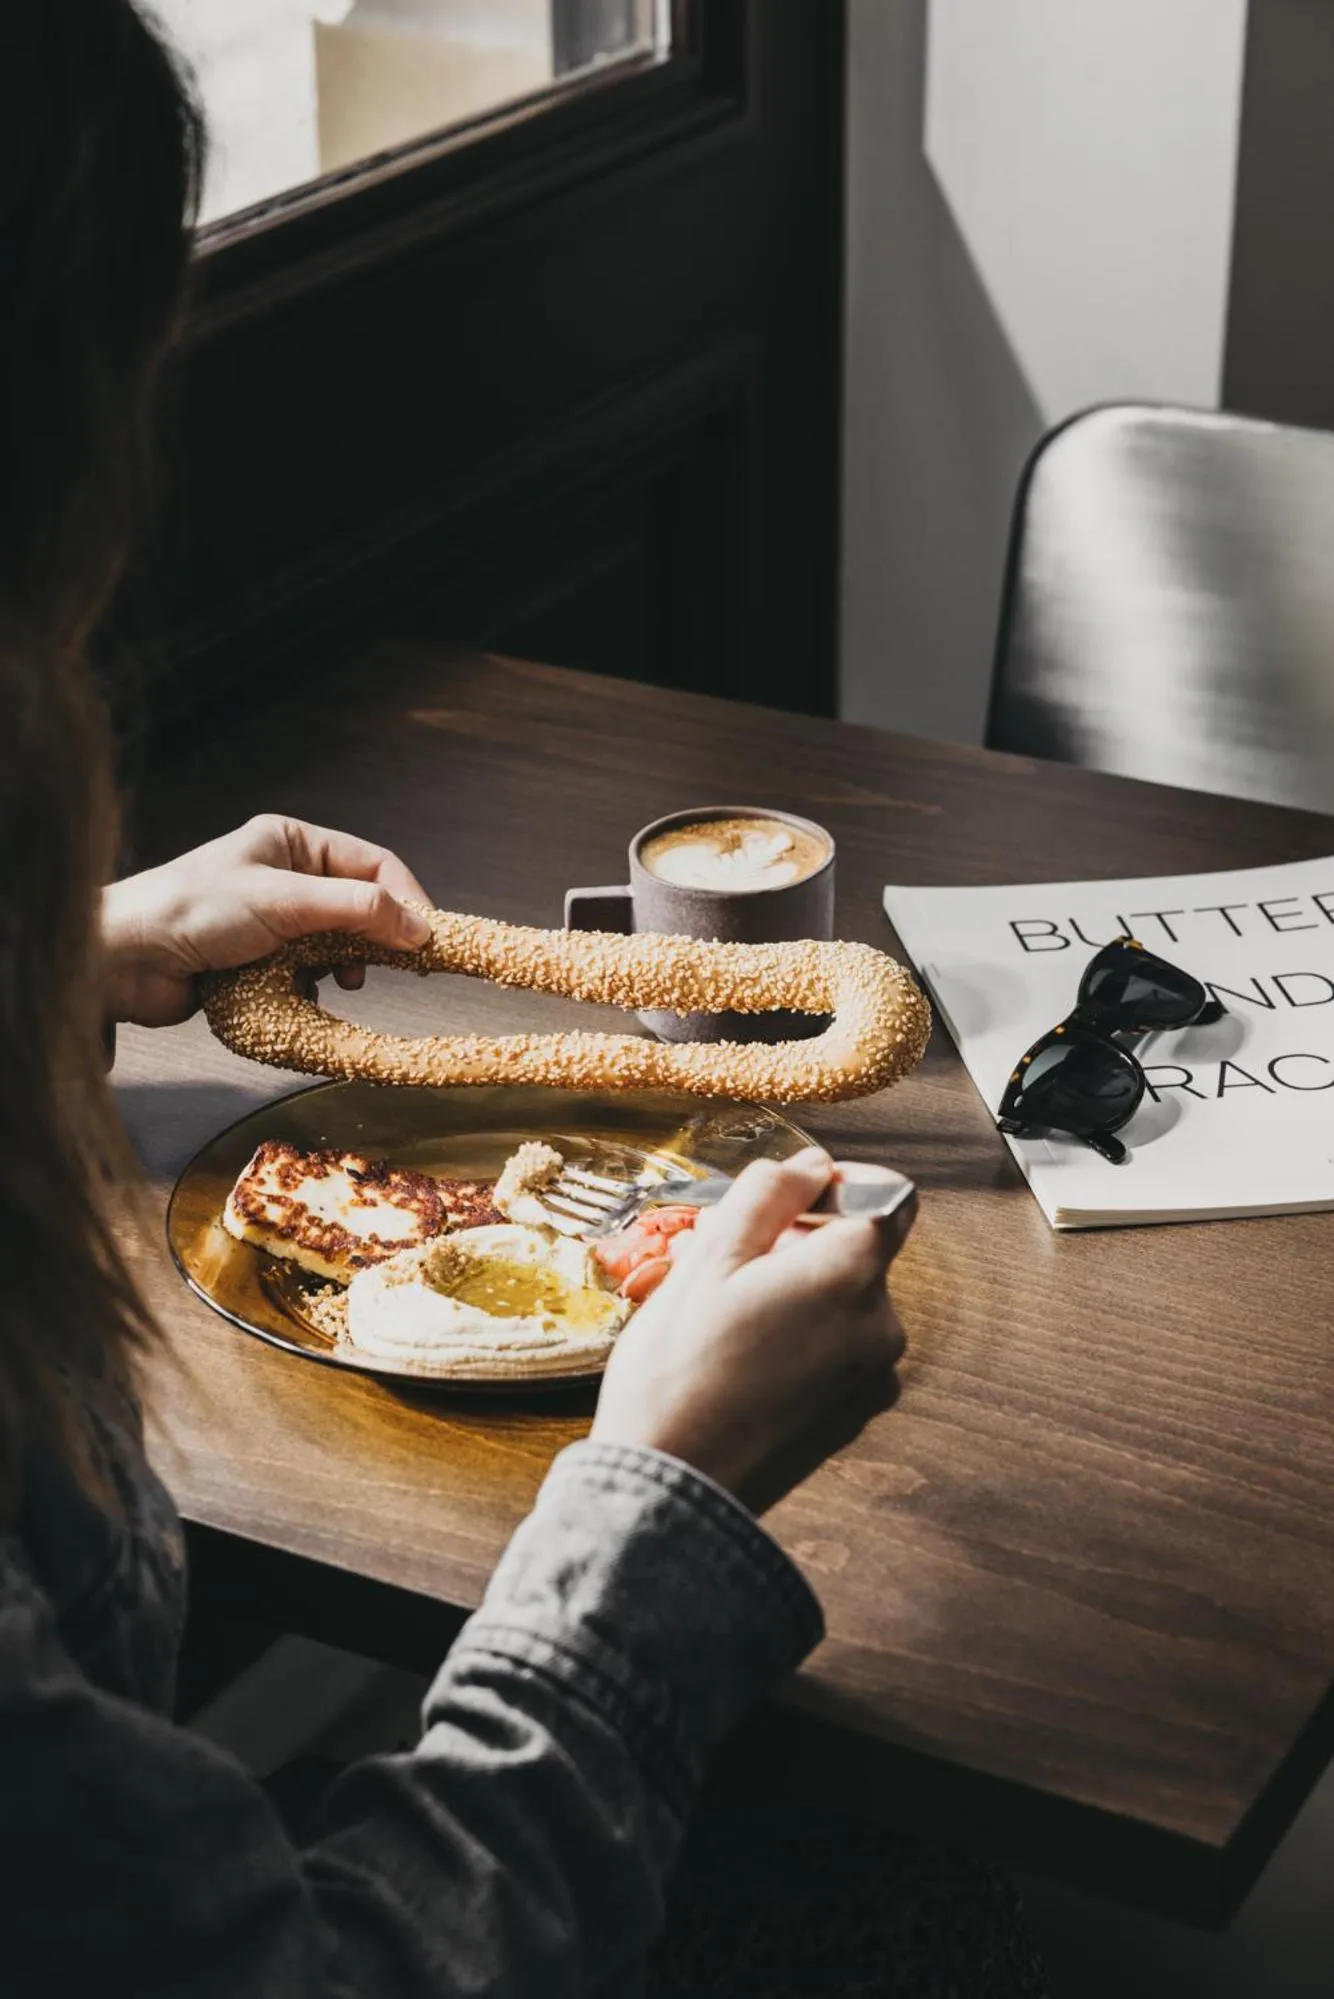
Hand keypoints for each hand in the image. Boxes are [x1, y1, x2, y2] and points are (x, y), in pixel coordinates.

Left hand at [101, 813, 431, 1027]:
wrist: (123, 960)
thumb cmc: (191, 911)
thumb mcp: (283, 901)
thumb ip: (355, 911)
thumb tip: (418, 927)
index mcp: (292, 843)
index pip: (373, 865)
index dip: (407, 900)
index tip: (429, 939)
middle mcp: (286, 877)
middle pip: (359, 906)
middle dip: (379, 937)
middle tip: (405, 969)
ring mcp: (272, 921)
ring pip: (337, 943)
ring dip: (346, 964)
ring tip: (344, 981)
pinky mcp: (259, 961)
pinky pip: (308, 973)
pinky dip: (316, 987)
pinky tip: (309, 995)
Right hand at [590, 1148, 914, 1515]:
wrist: (671, 1493)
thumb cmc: (678, 1376)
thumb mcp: (706, 1261)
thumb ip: (767, 1196)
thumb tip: (810, 1164)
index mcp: (850, 1276)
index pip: (889, 1196)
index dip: (840, 1186)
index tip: (786, 1201)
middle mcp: (880, 1326)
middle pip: (860, 1252)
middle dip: (800, 1244)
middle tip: (727, 1268)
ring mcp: (872, 1378)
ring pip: (844, 1302)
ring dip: (796, 1294)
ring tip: (725, 1320)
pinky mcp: (854, 1417)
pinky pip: (838, 1351)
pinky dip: (802, 1340)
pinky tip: (742, 1362)